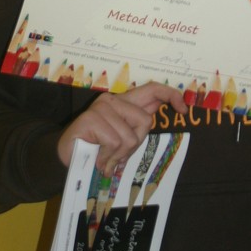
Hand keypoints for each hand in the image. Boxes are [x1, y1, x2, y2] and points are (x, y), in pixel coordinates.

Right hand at [57, 82, 186, 175]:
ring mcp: (102, 107)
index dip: (171, 95)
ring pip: (129, 137)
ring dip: (118, 156)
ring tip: (104, 159)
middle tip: (118, 155)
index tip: (184, 110)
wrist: (66, 159)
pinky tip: (97, 160)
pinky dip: (107, 158)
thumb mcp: (122, 140)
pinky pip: (114, 142)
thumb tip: (154, 117)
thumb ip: (136, 130)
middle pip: (145, 121)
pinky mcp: (91, 117)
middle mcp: (114, 100)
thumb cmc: (96, 149)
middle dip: (135, 144)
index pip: (153, 89)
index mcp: (125, 103)